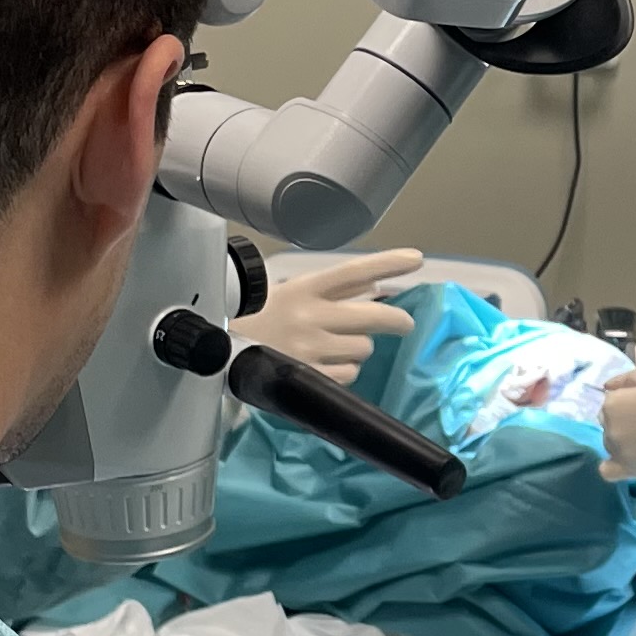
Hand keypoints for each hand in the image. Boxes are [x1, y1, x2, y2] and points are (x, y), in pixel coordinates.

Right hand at [240, 250, 424, 383]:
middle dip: (396, 320)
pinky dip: (343, 371)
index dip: (387, 264)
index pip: (353, 272)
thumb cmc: (261, 320)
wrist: (221, 354)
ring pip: (364, 348)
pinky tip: (322, 364)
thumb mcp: (292, 294)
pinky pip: (349, 374)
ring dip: (357, 348)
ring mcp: (310, 347)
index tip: (414, 260)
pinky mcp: (309, 376)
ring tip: (332, 346)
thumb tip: (377, 288)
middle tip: (404, 323)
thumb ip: (334, 291)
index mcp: (304, 288)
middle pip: (373, 315)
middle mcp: (309, 315)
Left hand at [601, 348, 635, 478]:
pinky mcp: (631, 470)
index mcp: (613, 402)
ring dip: (625, 439)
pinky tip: (630, 459)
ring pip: (612, 444)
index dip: (630, 400)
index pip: (612, 402)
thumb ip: (626, 379)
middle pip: (610, 423)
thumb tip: (607, 386)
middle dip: (626, 419)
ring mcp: (619, 451)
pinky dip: (615, 465)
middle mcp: (610, 427)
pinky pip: (609, 471)